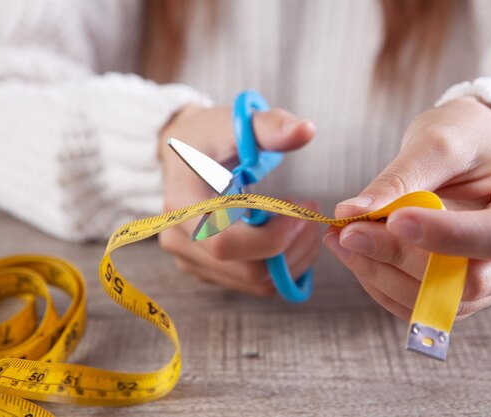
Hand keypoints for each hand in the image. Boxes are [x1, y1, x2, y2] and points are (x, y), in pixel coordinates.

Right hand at [158, 104, 319, 295]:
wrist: (181, 155)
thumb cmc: (208, 137)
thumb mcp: (234, 122)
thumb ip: (269, 126)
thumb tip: (306, 130)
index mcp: (181, 205)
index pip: (226, 242)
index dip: (273, 235)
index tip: (298, 209)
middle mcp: (180, 240)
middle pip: (248, 270)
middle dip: (293, 247)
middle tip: (310, 214)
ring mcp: (193, 260)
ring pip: (257, 282)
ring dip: (294, 257)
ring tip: (303, 222)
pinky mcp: (208, 270)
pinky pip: (254, 283)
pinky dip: (283, 265)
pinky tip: (290, 235)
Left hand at [323, 97, 490, 319]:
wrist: (473, 152)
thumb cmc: (466, 137)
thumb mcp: (438, 142)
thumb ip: (400, 178)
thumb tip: (351, 213)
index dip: (444, 236)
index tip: (393, 220)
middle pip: (468, 280)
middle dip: (400, 259)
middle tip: (347, 232)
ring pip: (441, 301)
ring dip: (383, 276)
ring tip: (341, 240)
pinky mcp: (464, 289)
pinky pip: (424, 304)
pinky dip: (384, 285)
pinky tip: (357, 258)